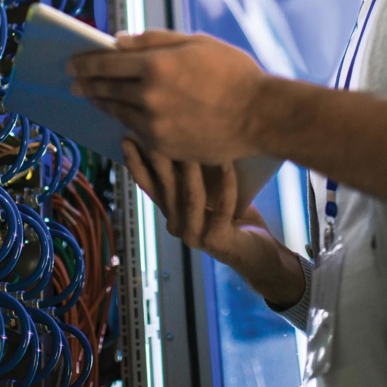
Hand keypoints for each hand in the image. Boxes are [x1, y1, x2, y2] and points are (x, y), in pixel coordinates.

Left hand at [68, 30, 266, 162]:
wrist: (260, 115)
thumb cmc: (233, 73)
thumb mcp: (195, 43)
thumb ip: (153, 41)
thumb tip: (118, 41)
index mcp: (155, 65)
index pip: (105, 63)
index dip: (84, 62)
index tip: (71, 63)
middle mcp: (149, 96)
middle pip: (106, 89)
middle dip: (87, 84)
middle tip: (74, 82)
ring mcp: (155, 125)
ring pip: (118, 113)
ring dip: (102, 103)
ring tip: (94, 98)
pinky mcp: (164, 146)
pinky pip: (136, 132)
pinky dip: (125, 121)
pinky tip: (121, 116)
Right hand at [123, 140, 304, 306]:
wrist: (258, 254)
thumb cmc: (235, 218)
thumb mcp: (210, 193)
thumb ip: (195, 175)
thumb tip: (188, 135)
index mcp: (171, 212)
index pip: (148, 186)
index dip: (137, 163)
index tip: (127, 138)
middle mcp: (176, 225)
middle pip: (166, 188)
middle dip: (160, 158)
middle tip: (157, 131)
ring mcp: (194, 236)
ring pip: (190, 197)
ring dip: (193, 168)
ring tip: (196, 142)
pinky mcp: (216, 241)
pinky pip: (222, 207)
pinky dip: (227, 184)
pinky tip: (229, 164)